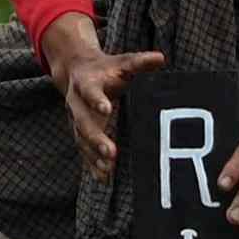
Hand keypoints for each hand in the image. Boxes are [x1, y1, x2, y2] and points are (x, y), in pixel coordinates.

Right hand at [38, 10, 154, 178]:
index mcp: (86, 83)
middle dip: (95, 138)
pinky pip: (84, 150)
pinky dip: (92, 165)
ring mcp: (76, 120)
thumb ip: (140, 63)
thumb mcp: (122, 62)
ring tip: (107, 169)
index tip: (105, 109)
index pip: (90, 91)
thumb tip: (161, 59)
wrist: (77, 71)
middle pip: (83, 122)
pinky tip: (103, 179)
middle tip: (110, 152)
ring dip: (93, 155)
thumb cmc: (107, 69)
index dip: (96, 100)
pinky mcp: (80, 133)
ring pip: (82, 140)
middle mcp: (77, 103)